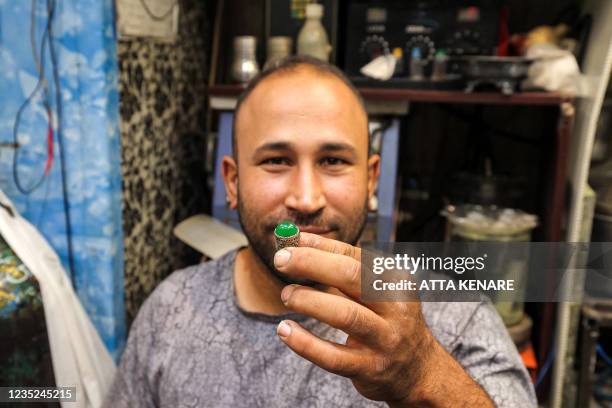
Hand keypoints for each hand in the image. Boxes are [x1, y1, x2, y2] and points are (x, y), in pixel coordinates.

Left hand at [273, 232, 493, 406]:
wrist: (417, 370)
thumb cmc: (385, 319)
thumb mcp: (375, 291)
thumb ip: (342, 272)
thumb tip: (297, 246)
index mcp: (395, 280)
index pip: (354, 255)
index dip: (320, 245)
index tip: (291, 239)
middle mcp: (396, 307)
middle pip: (351, 277)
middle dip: (311, 263)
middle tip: (281, 260)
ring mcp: (385, 339)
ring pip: (344, 315)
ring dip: (308, 301)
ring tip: (286, 294)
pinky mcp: (370, 368)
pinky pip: (332, 356)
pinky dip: (304, 343)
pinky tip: (285, 330)